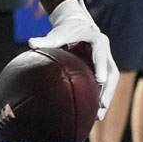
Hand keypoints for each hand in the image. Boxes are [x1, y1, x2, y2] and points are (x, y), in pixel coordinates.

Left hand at [28, 0, 119, 119]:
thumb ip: (46, 40)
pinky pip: (106, 85)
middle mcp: (106, 52)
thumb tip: (31, 43)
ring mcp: (106, 62)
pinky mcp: (103, 70)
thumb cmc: (66, 31)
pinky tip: (94, 112)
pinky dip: (101, 97)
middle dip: (108, 89)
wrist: (76, 26)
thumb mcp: (58, 34)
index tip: (100, 80)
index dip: (101, 66)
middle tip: (102, 105)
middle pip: (111, 73)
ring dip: (107, 97)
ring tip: (98, 115)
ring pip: (111, 81)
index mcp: (98, 40)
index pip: (101, 54)